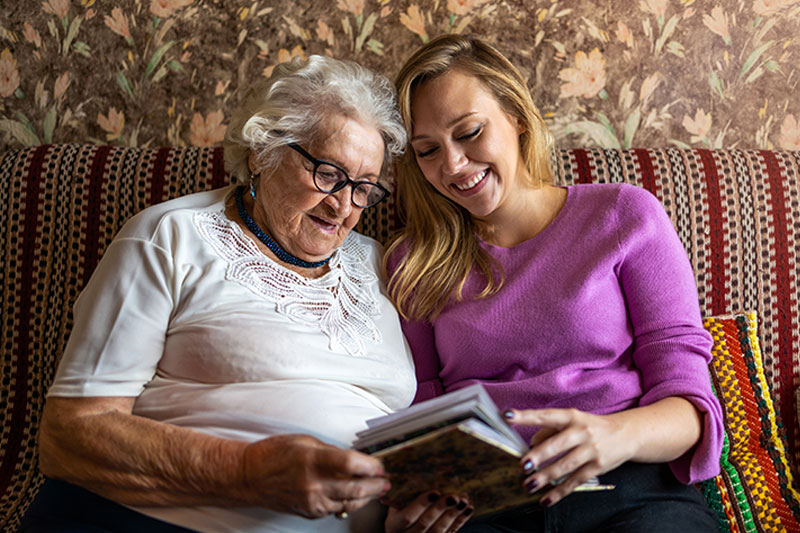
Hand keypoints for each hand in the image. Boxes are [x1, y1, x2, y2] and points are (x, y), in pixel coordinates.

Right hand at [238, 434, 388, 517]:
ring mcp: (311, 501)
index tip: (380, 464)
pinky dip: (350, 503)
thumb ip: (331, 451)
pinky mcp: (309, 512)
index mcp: (312, 460)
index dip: (371, 465)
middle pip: (355, 487)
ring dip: (367, 496)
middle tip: (387, 480)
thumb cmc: (274, 453)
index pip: (351, 464)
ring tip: (379, 490)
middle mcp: (313, 483)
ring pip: (349, 502)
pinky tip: (358, 497)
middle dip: (375, 484)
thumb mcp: (304, 441)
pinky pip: (336, 509)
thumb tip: (355, 458)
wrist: (249, 477)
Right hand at [385, 491, 472, 532]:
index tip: (434, 492)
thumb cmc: (397, 507)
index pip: (407, 516)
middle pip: (425, 523)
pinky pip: (450, 532)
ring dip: (453, 515)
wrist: (402, 527)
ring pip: (439, 530)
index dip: (421, 504)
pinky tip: (468, 509)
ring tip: (463, 501)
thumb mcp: (393, 501)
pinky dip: (460, 520)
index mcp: (394, 524)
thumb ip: (401, 490)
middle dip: (441, 509)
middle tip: (454, 496)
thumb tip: (415, 465)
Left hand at [505, 408, 631, 506]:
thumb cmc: (590, 426)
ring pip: (565, 466)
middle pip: (557, 444)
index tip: (507, 416)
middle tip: (523, 464)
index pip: (545, 415)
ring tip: (528, 485)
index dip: (525, 416)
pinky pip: (575, 481)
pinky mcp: (597, 466)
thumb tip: (531, 445)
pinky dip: (559, 492)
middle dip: (539, 455)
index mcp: (571, 416)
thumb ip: (549, 431)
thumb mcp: (572, 421)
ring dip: (545, 477)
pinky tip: (546, 500)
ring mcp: (591, 449)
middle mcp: (581, 431)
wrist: (626, 434)